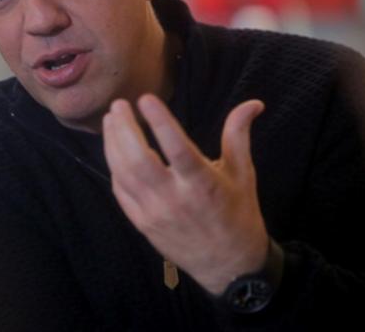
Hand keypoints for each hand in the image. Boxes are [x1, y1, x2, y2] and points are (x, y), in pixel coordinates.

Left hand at [102, 94, 268, 294]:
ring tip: (111, 120)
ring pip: (124, 174)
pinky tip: (114, 148)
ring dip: (113, 144)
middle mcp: (175, 200)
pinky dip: (115, 167)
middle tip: (119, 105)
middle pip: (139, 161)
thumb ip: (238, 134)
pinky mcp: (142, 224)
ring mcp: (154, 213)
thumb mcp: (242, 173)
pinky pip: (121, 191)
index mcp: (203, 185)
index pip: (177, 149)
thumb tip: (253, 103)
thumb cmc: (238, 213)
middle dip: (124, 130)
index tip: (146, 98)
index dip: (160, 122)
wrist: (229, 265)